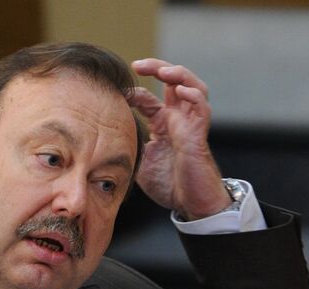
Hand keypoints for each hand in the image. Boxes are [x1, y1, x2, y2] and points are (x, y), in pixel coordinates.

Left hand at [129, 58, 231, 220]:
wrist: (190, 203)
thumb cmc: (169, 185)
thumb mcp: (140, 161)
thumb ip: (129, 145)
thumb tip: (106, 140)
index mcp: (162, 123)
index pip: (148, 98)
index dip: (133, 91)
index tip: (115, 91)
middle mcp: (178, 118)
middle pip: (172, 81)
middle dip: (156, 67)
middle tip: (137, 65)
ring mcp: (190, 124)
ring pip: (193, 86)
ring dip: (179, 74)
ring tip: (163, 71)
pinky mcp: (199, 134)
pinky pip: (201, 108)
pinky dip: (194, 95)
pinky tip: (181, 91)